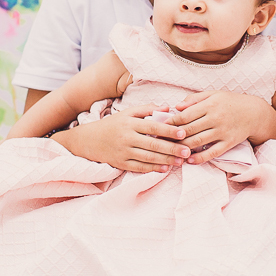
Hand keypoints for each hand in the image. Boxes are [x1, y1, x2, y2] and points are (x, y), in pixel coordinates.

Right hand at [52, 104, 189, 172]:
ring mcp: (123, 152)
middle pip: (153, 144)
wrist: (88, 140)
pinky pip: (139, 167)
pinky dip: (153, 168)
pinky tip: (165, 168)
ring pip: (148, 157)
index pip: (153, 126)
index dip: (169, 130)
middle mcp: (126, 137)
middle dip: (171, 148)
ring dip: (166, 160)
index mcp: (129, 123)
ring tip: (181, 161)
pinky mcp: (120, 163)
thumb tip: (168, 107)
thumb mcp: (127, 113)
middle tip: (187, 151)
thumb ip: (147, 109)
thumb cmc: (112, 124)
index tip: (183, 133)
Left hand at [168, 91, 275, 164]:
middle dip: (172, 137)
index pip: (185, 115)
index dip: (171, 122)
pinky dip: (200, 158)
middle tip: (160, 142)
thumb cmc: (230, 102)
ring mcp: (222, 132)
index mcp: (210, 105)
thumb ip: (194, 99)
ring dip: (183, 148)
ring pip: (198, 142)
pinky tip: (190, 160)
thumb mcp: (213, 94)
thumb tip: (176, 106)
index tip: (160, 127)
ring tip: (171, 152)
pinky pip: (212, 153)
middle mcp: (215, 118)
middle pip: (189, 130)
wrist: (254, 113)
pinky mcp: (229, 143)